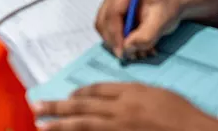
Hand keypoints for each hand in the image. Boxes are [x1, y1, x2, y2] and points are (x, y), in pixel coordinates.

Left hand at [34, 84, 217, 130]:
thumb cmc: (180, 113)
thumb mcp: (156, 93)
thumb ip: (132, 92)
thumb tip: (111, 95)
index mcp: (129, 93)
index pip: (96, 90)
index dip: (79, 93)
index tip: (67, 96)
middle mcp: (121, 111)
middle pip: (82, 107)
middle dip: (57, 107)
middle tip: (37, 107)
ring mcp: (120, 129)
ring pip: (84, 126)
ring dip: (61, 126)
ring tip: (42, 125)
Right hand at [96, 0, 181, 58]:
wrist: (171, 0)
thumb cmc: (168, 6)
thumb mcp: (163, 20)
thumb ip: (146, 35)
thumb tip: (127, 48)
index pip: (112, 13)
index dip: (115, 35)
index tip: (123, 53)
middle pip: (103, 21)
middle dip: (114, 42)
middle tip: (131, 56)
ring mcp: (110, 1)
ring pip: (103, 27)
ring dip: (116, 43)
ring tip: (137, 52)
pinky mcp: (110, 10)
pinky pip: (107, 29)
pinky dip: (118, 41)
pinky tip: (135, 46)